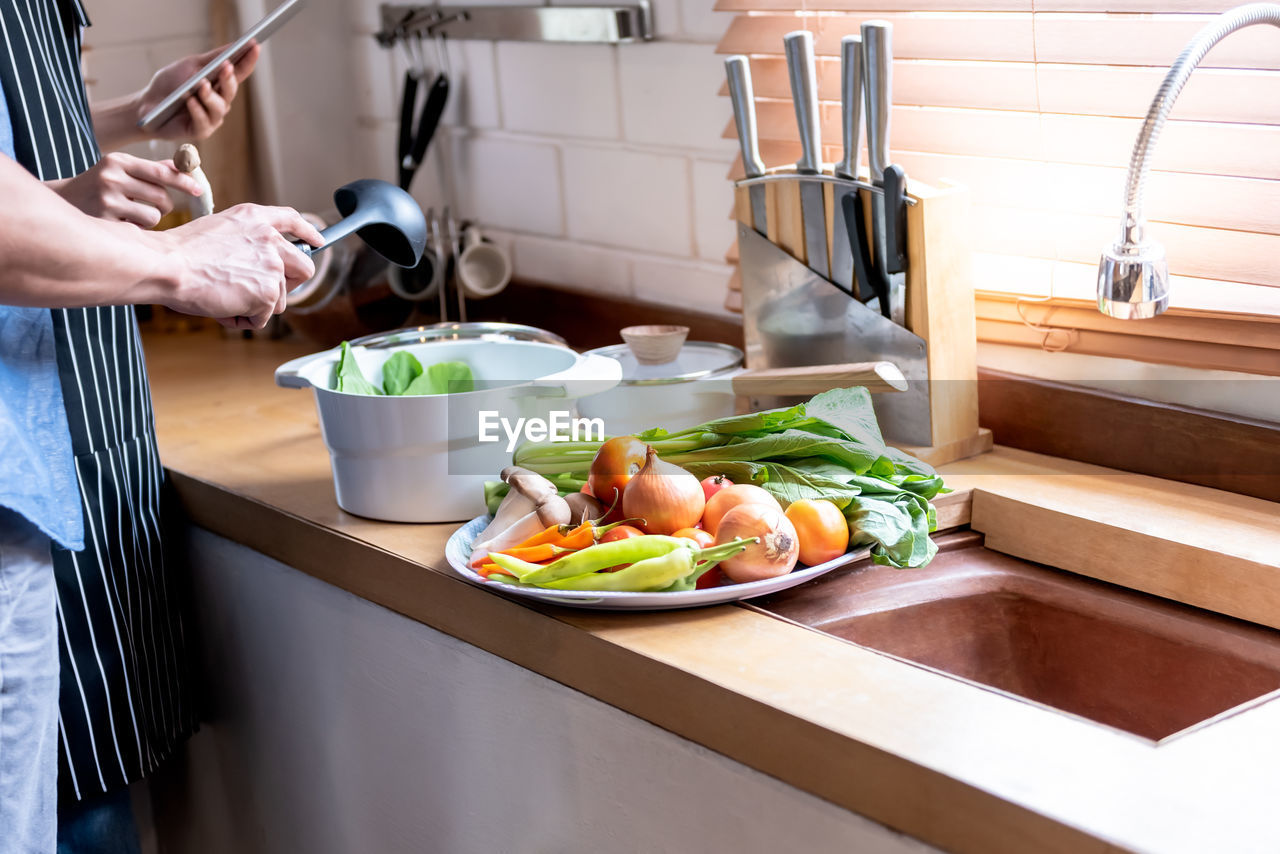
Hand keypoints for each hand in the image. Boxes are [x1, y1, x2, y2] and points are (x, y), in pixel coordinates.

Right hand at [48, 152, 202, 227]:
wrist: (64, 200)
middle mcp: (111, 178)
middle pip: (162, 197)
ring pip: (154, 216)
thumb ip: (154, 168)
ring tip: (133, 212)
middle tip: (153, 203)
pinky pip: (140, 230)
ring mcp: (107, 201)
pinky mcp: (105, 222)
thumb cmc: (103, 183)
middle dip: (165, 204)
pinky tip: (122, 221)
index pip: (162, 172)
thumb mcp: (123, 169)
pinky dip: (138, 228)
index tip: (199, 190)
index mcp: (119, 161)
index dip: (184, 182)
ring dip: (152, 218)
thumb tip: (187, 164)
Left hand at [137, 42, 259, 140]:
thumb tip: (234, 45)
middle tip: (226, 67)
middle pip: (230, 91)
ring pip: (219, 107)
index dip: (248, 60)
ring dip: (210, 96)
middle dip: (229, 79)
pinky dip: (196, 110)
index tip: (255, 46)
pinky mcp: (200, 131)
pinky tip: (190, 101)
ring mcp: (212, 117)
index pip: (238, 72)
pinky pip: (203, 121)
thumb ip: (212, 58)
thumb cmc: (170, 85)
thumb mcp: (191, 66)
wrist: (147, 105)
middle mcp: (219, 101)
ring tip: (200, 86)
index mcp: (219, 84)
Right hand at [159, 204, 323, 328]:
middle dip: (287, 285)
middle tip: (260, 293)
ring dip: (255, 305)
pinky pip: (263, 318)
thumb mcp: (219, 231)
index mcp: (255, 218)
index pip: (293, 220)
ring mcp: (273, 266)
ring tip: (223, 296)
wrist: (167, 266)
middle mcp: (270, 239)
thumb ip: (247, 242)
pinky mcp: (268, 293)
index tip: (318, 242)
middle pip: (303, 268)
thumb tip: (260, 265)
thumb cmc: (181, 253)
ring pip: (279, 300)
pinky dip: (243, 319)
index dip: (308, 233)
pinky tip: (222, 306)